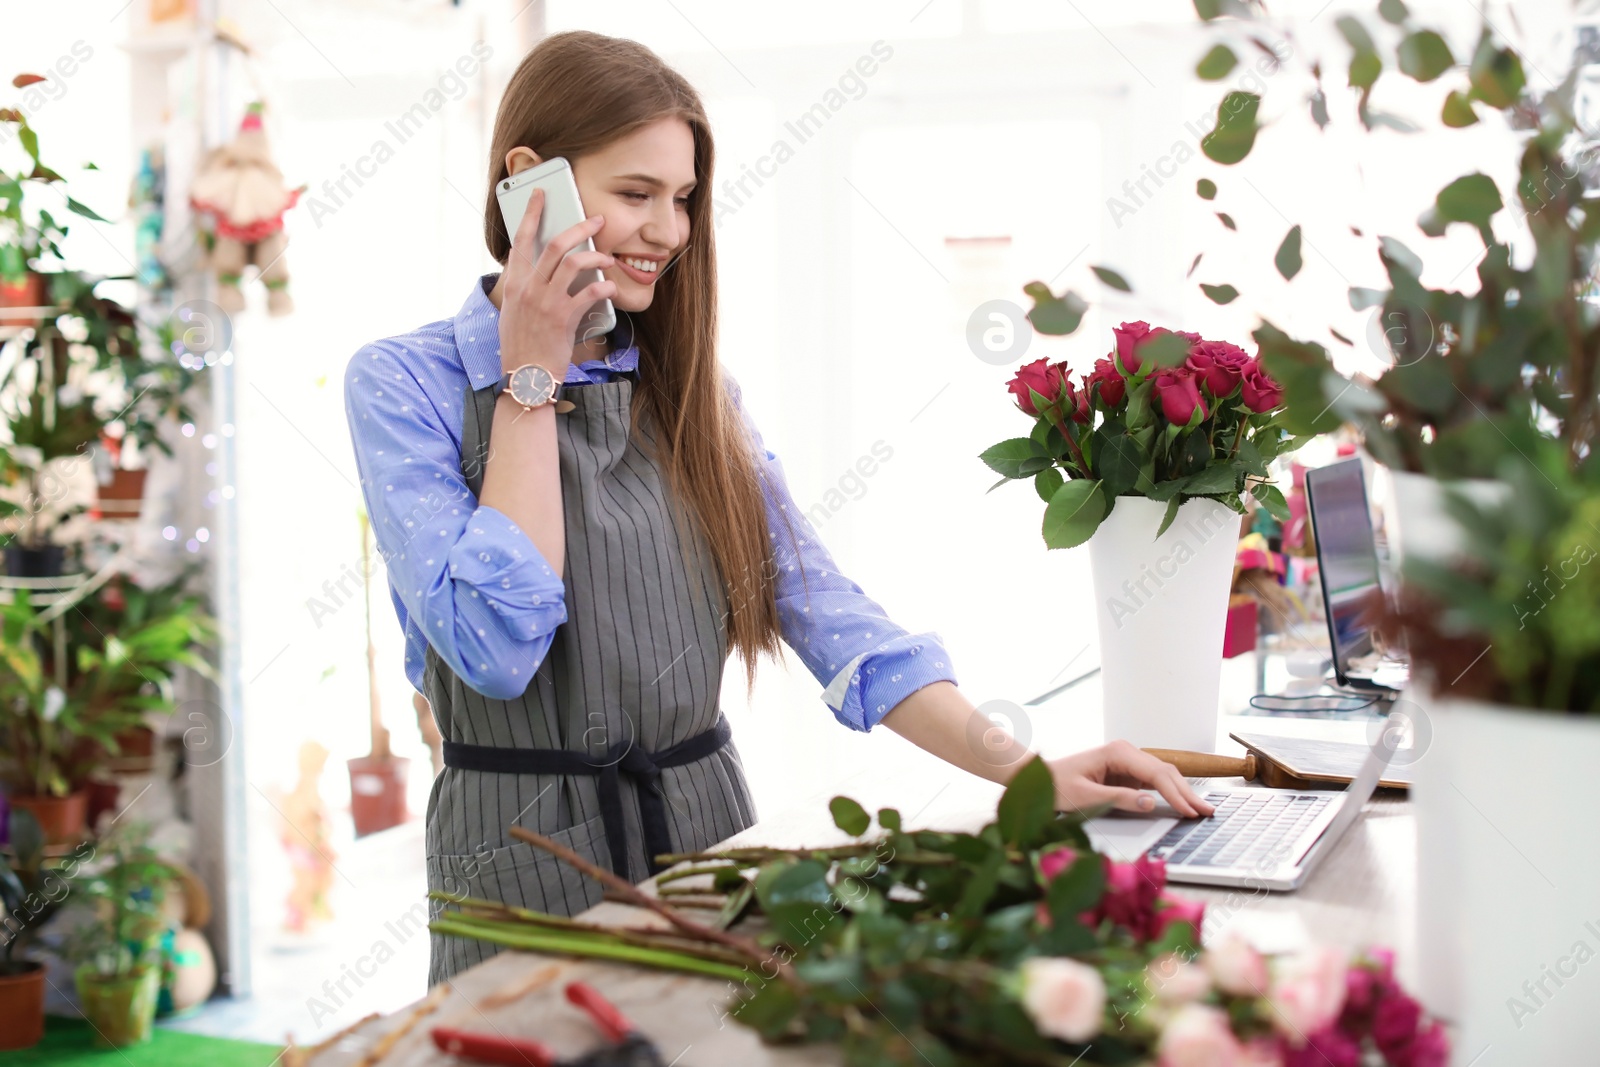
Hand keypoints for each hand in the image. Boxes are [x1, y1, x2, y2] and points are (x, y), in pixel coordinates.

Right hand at [498, 186, 617, 376]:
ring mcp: (546, 302)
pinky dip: (603, 287)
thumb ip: (524, 288)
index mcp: (516, 284)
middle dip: (580, 227)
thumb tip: (533, 267)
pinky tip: (609, 289)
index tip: (541, 195)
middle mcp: (529, 288)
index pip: (521, 240)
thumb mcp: (514, 312)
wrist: (526, 377)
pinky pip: (589, 292)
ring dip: (596, 256)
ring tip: (608, 258)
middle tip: (597, 220)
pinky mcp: (564, 318)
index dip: (532, 214)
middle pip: (555, 244)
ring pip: (574, 262)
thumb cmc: (522, 346)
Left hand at [1045, 740, 1215, 817]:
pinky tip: (1184, 804)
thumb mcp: (1084, 797)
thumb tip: (1150, 804)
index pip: (1156, 773)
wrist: (1040, 778)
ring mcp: (1128, 762)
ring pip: (1164, 776)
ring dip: (1183, 792)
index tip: (1189, 810)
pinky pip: (1155, 782)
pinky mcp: (1128, 773)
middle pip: (1165, 772)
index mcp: (1117, 752)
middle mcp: (1126, 752)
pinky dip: (1170, 793)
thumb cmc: (1056, 785)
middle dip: (1187, 793)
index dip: (1175, 794)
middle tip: (1208, 812)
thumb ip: (1118, 799)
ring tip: (1202, 809)